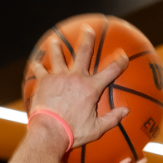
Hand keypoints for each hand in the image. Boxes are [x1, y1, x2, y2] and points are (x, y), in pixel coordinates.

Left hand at [30, 27, 129, 148]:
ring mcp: (59, 77)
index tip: (124, 56)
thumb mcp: (96, 129)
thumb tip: (126, 112)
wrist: (50, 132)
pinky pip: (40, 69)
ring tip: (56, 41)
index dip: (119, 62)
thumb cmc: (73, 132)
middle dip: (88, 39)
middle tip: (88, 30)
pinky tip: (36, 62)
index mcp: (91, 88)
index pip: (111, 71)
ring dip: (57, 47)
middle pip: (84, 52)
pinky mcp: (45, 81)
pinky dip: (38, 65)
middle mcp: (76, 77)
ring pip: (59, 56)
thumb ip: (112, 119)